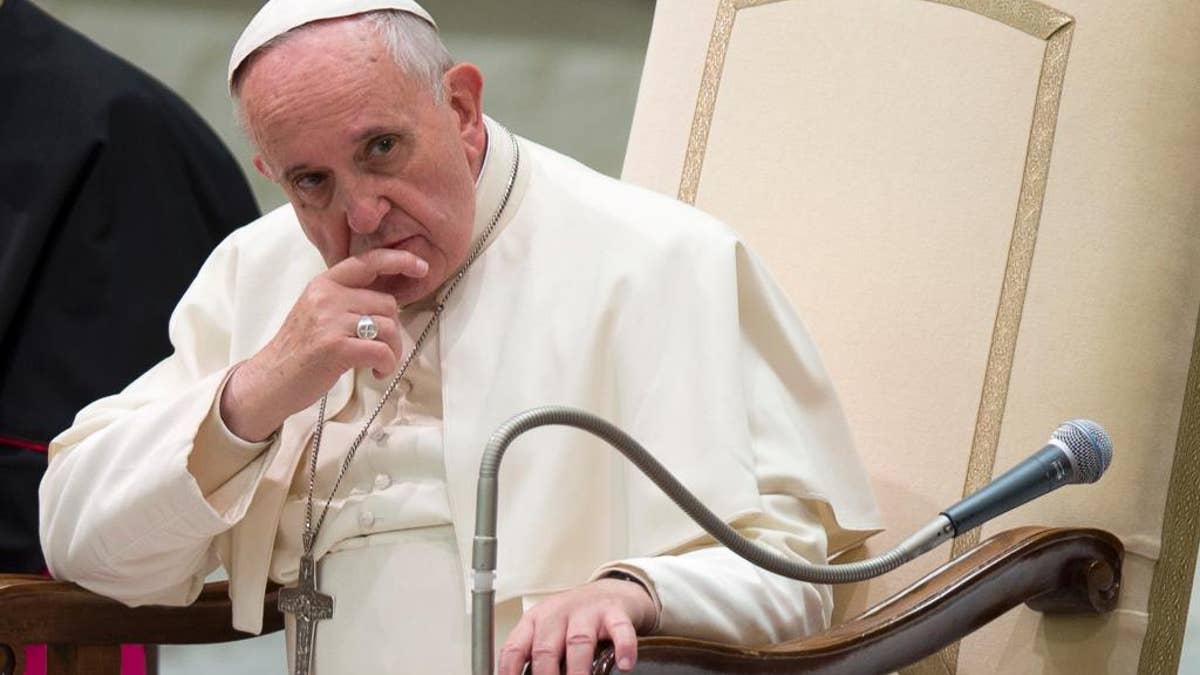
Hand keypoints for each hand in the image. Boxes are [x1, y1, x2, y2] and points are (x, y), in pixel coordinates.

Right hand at [220, 248, 428, 440]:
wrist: (269, 380)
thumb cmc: (299, 350)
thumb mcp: (317, 312)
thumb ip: (347, 300)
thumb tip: (387, 301)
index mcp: (324, 284)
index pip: (367, 261)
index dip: (399, 260)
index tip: (421, 266)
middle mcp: (327, 296)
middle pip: (387, 303)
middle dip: (394, 329)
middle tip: (384, 349)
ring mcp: (330, 321)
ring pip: (389, 326)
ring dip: (393, 350)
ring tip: (379, 364)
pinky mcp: (336, 347)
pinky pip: (382, 351)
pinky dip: (387, 365)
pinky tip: (377, 373)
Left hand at [498, 578, 656, 674]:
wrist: (612, 591)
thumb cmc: (575, 619)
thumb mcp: (549, 634)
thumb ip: (538, 658)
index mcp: (535, 620)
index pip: (514, 649)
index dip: (510, 672)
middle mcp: (558, 614)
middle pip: (546, 648)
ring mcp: (587, 611)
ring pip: (578, 641)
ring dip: (577, 670)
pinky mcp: (615, 612)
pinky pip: (620, 630)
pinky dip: (623, 647)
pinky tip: (624, 665)